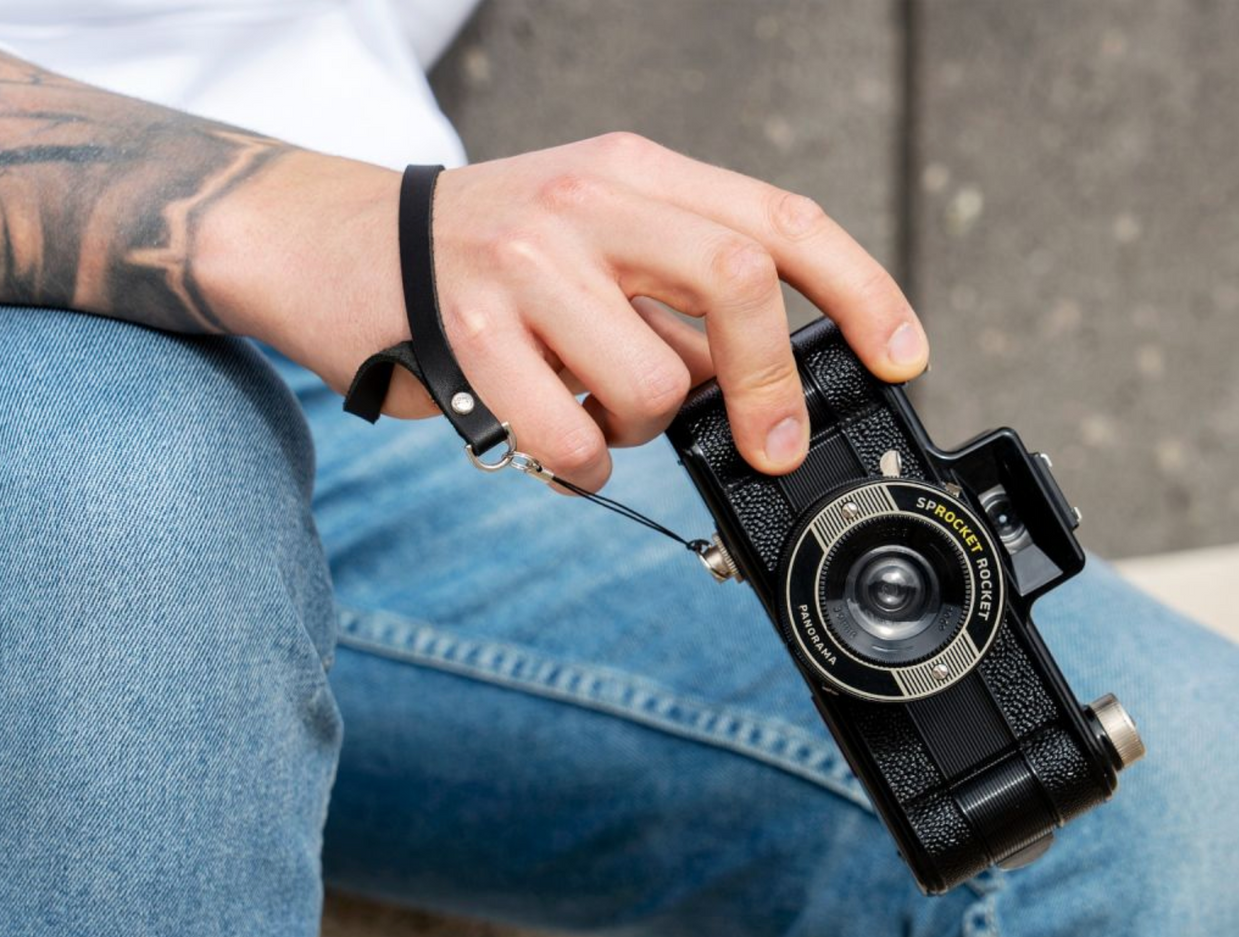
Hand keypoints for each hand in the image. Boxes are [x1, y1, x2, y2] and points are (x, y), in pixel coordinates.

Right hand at [220, 135, 928, 489]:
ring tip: (599, 408)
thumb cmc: (487, 254)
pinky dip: (583, 463)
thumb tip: (769, 381)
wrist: (337, 244)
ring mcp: (525, 261)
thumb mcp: (595, 232)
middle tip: (771, 444)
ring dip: (643, 426)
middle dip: (769, 383)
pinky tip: (560, 440)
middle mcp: (588, 200)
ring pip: (652, 383)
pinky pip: (573, 436)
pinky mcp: (469, 332)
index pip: (779, 220)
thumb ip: (679, 289)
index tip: (901, 357)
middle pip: (736, 280)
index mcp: (636, 170)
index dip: (861, 290)